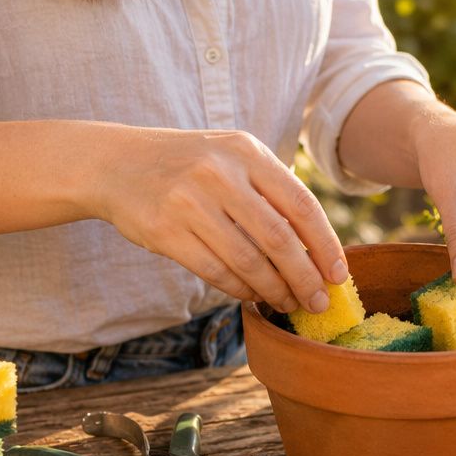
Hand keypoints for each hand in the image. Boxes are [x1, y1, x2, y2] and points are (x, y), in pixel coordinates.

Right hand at [91, 129, 347, 313]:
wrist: (117, 163)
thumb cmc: (190, 165)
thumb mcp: (232, 158)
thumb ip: (271, 190)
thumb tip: (318, 248)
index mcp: (246, 151)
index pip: (301, 204)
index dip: (325, 245)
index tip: (338, 275)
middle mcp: (220, 172)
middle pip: (279, 239)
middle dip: (305, 278)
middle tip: (318, 302)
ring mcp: (190, 201)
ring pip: (248, 261)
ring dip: (274, 290)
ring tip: (288, 304)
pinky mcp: (165, 230)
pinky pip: (215, 271)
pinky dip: (240, 289)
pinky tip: (253, 296)